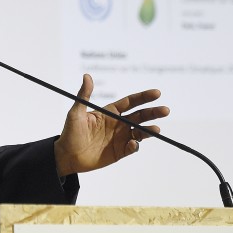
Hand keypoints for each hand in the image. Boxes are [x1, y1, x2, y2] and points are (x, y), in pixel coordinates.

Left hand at [53, 74, 168, 176]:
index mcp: (110, 112)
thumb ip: (84, 95)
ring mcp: (120, 138)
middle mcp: (118, 124)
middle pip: (140, 116)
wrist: (66, 155)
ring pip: (140, 132)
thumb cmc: (70, 132)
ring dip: (149, 130)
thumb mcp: (76, 112)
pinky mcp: (119, 152)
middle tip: (165, 110)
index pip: (131, 102)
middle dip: (153, 112)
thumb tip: (87, 76)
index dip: (144, 97)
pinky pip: (132, 148)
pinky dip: (135, 146)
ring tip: (156, 129)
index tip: (157, 93)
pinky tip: (133, 143)